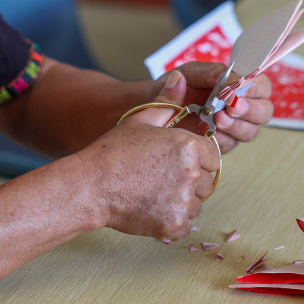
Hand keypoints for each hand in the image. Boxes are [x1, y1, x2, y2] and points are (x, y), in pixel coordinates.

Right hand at [73, 71, 219, 240]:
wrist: (90, 186)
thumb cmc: (113, 152)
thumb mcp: (140, 120)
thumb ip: (167, 101)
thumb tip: (180, 79)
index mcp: (188, 146)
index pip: (213, 155)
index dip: (196, 158)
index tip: (174, 161)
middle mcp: (192, 173)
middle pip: (207, 180)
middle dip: (190, 180)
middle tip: (159, 177)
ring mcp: (184, 201)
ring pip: (197, 202)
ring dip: (181, 200)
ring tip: (152, 191)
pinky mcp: (175, 224)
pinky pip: (185, 223)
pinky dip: (171, 219)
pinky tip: (150, 207)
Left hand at [169, 62, 273, 153]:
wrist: (156, 104)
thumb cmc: (178, 85)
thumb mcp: (192, 71)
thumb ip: (211, 72)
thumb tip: (226, 79)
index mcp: (239, 86)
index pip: (262, 86)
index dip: (254, 89)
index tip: (235, 91)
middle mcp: (241, 107)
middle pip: (264, 112)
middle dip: (250, 110)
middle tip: (231, 107)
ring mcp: (233, 127)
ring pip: (250, 131)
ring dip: (236, 126)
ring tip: (217, 119)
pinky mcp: (221, 143)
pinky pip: (230, 145)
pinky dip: (221, 139)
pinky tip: (208, 132)